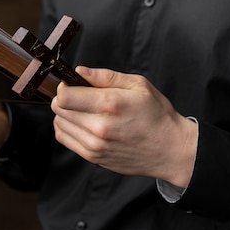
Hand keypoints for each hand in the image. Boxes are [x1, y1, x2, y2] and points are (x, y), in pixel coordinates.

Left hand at [51, 66, 197, 186]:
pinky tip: (82, 123)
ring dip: (66, 114)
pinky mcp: (93, 157)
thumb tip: (80, 71)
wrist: (170, 149)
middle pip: (59, 109)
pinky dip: (67, 128)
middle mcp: (99, 127)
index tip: (74, 85)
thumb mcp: (138, 85)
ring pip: (59, 124)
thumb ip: (106, 76)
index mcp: (110, 104)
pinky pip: (65, 139)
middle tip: (80, 96)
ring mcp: (95, 146)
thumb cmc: (157, 115)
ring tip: (83, 110)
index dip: (65, 86)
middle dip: (65, 98)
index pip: (65, 96)